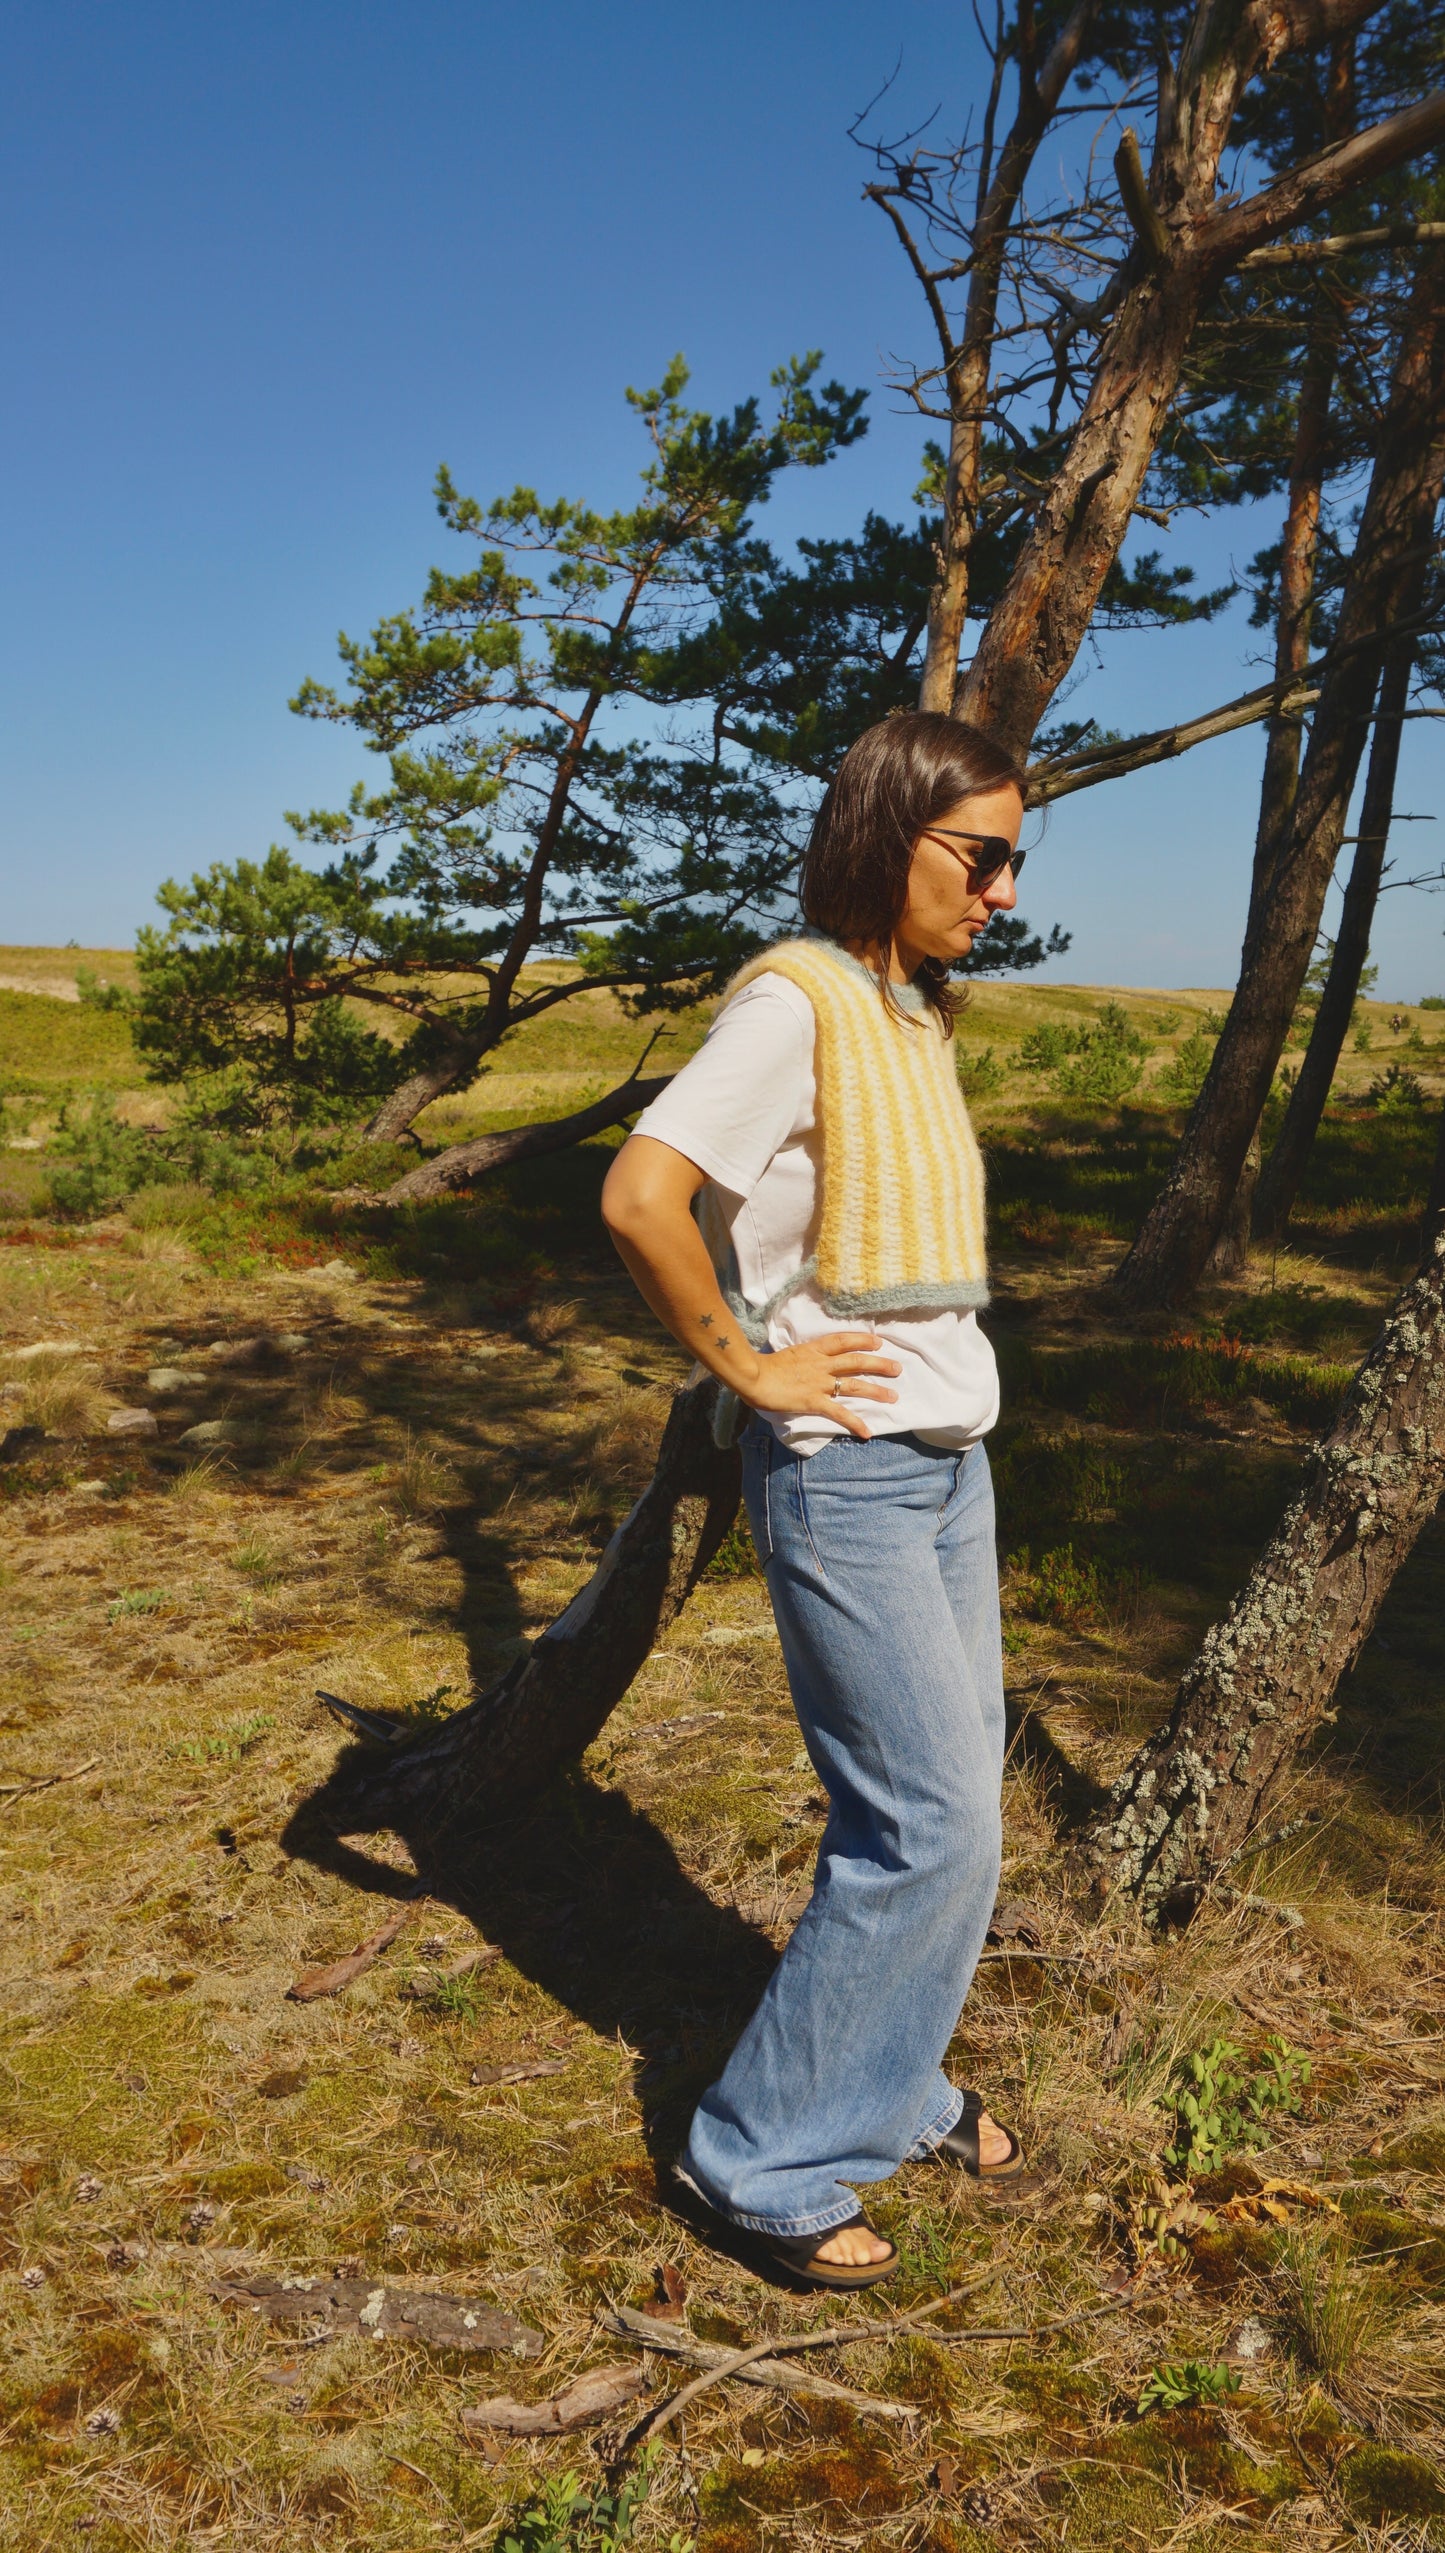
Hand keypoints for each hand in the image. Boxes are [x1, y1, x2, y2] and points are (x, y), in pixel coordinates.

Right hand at [740, 1331, 900, 1441]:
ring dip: (876, 1391)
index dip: (863, 1340)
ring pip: (855, 1385)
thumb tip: (804, 1364)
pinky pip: (839, 1414)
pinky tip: (867, 1432)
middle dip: (879, 1364)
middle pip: (856, 1361)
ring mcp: (819, 1383)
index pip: (843, 1341)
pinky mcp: (814, 1402)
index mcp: (812, 1350)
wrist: (753, 1376)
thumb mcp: (787, 1355)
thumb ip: (801, 1359)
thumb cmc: (762, 1366)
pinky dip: (855, 1423)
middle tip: (897, 1368)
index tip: (879, 1342)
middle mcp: (821, 1364)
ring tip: (893, 1396)